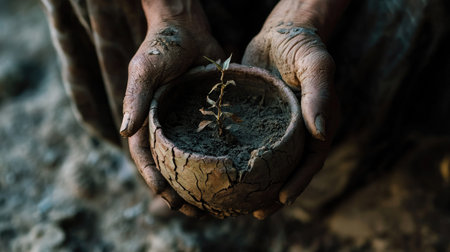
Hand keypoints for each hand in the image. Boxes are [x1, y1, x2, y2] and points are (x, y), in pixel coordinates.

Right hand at [121, 0, 224, 214]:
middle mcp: (167, 125)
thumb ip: (136, 98)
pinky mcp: (207, 114)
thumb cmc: (161, 45)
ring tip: (215, 204)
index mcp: (147, 120)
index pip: (146, 158)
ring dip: (201, 183)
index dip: (155, 180)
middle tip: (195, 213)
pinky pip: (213, 141)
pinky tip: (235, 174)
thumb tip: (124, 131)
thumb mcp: (145, 70)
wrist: (187, 26)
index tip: (169, 200)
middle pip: (170, 165)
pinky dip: (219, 159)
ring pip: (193, 159)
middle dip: (180, 191)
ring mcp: (188, 121)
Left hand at [243, 21, 339, 218]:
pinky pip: (253, 143)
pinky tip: (227, 170)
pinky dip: (244, 159)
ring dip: (259, 182)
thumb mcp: (315, 65)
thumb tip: (320, 131)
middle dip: (275, 192)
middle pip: (290, 168)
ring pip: (270, 161)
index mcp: (318, 123)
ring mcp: (279, 126)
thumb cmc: (302, 45)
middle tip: (256, 213)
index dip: (298, 182)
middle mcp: (300, 130)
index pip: (311, 160)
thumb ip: (319, 94)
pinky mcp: (260, 118)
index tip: (281, 200)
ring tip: (239, 202)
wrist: (281, 31)